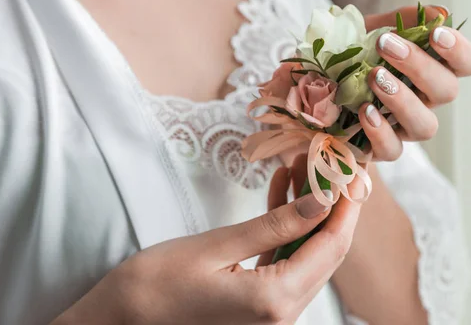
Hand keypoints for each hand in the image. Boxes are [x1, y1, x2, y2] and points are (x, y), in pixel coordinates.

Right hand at [51, 167, 359, 324]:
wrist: (118, 322)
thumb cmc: (155, 285)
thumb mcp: (216, 248)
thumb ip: (274, 227)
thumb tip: (322, 201)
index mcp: (274, 300)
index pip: (331, 246)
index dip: (346, 206)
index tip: (351, 169)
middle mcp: (281, 315)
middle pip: (326, 252)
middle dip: (331, 205)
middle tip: (329, 162)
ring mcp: (270, 315)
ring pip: (307, 256)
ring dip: (308, 213)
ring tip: (301, 167)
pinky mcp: (257, 308)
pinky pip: (285, 264)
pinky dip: (287, 231)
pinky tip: (281, 194)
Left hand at [356, 5, 470, 160]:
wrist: (307, 82)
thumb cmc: (346, 54)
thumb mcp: (368, 29)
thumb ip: (403, 20)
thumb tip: (440, 12)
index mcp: (429, 69)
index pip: (466, 64)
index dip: (460, 50)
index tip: (435, 34)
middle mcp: (424, 101)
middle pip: (447, 91)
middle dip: (420, 66)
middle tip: (385, 45)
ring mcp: (402, 128)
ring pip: (425, 125)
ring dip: (402, 99)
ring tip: (374, 77)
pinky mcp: (377, 148)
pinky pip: (392, 149)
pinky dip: (380, 131)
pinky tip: (364, 110)